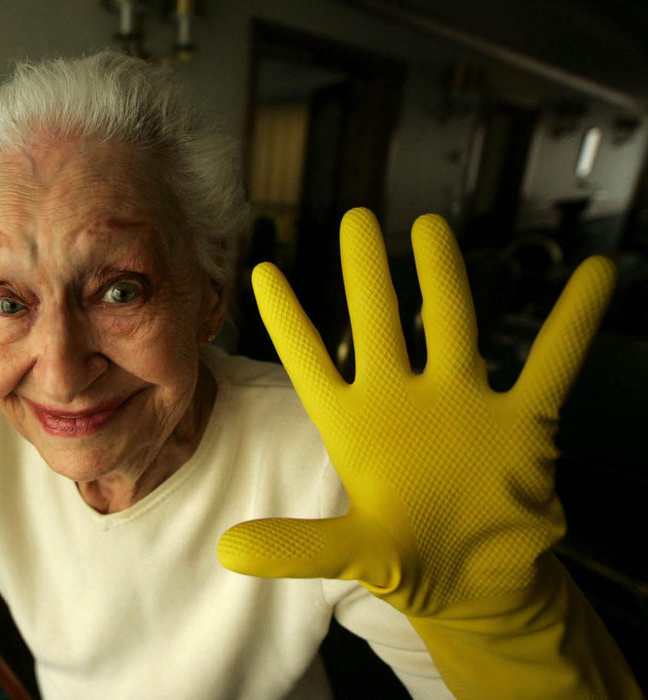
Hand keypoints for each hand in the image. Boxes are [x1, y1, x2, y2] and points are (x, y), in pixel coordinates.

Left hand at [218, 208, 614, 616]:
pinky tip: (595, 271)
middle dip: (367, 273)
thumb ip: (298, 549)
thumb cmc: (405, 559)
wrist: (477, 581)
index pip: (312, 363)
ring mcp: (462, 404)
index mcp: (354, 426)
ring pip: (452, 324)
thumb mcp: (351, 553)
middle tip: (355, 217)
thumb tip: (229, 551)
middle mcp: (403, 401)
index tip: (263, 271)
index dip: (288, 320)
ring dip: (444, 275)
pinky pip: (553, 361)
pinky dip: (575, 320)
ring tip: (430, 224)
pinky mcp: (523, 421)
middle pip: (379, 323)